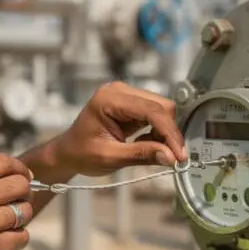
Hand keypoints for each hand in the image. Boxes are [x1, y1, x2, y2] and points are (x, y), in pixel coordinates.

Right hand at [0, 154, 33, 249]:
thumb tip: (10, 175)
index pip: (3, 162)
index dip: (19, 168)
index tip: (23, 176)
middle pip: (19, 184)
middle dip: (24, 192)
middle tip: (18, 201)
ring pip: (24, 211)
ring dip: (21, 217)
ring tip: (6, 224)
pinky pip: (22, 236)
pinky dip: (17, 239)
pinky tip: (2, 241)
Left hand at [51, 81, 187, 176]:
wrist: (69, 152)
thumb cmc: (82, 154)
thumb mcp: (110, 158)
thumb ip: (141, 155)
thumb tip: (171, 157)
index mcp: (110, 99)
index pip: (151, 110)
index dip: (169, 132)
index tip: (179, 154)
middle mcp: (120, 91)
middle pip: (161, 105)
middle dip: (169, 132)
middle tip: (171, 157)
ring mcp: (126, 96)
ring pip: (162, 109)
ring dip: (164, 132)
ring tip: (156, 152)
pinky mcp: (132, 104)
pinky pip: (155, 115)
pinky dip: (158, 131)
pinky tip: (148, 145)